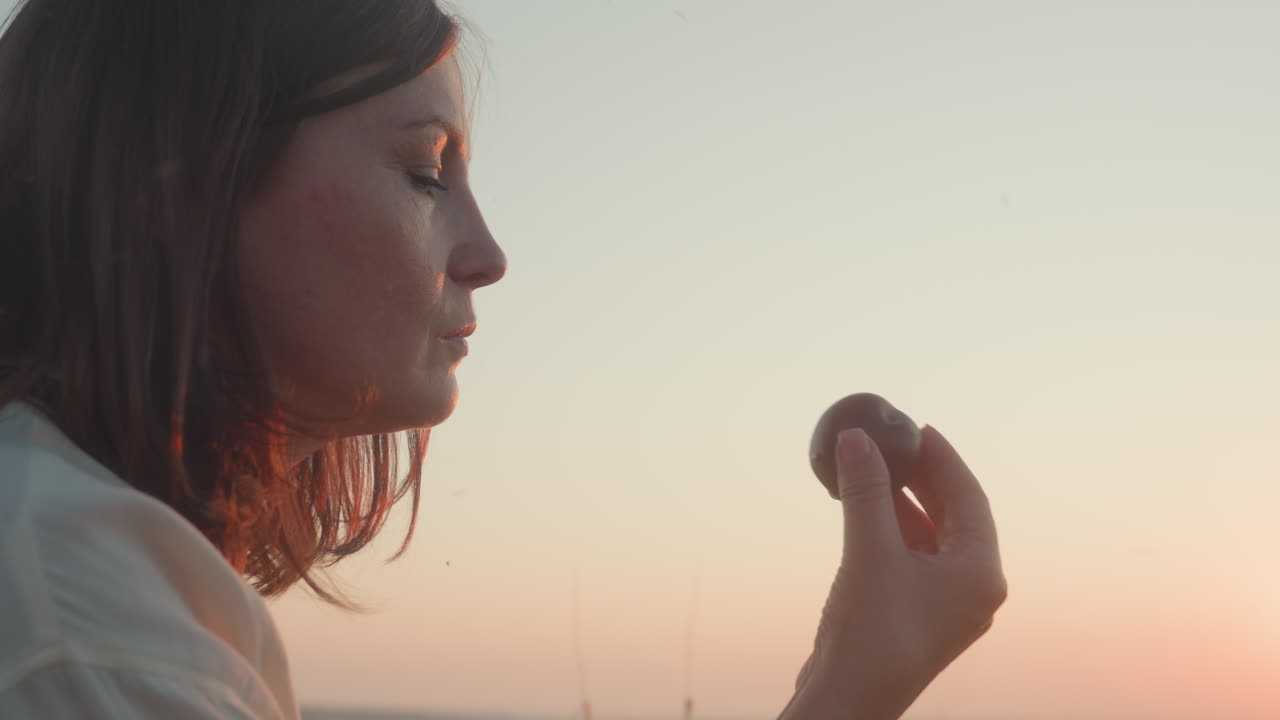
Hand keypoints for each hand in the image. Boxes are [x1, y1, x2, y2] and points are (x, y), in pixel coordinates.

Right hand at [780, 425, 1007, 719]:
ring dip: (904, 502)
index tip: (918, 427)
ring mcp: (945, 606)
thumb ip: (867, 490)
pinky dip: (892, 529)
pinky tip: (866, 510)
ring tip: (875, 469)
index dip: (943, 457)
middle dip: (925, 477)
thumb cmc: (871, 631)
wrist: (848, 700)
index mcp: (980, 574)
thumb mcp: (870, 549)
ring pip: (931, 537)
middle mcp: (972, 589)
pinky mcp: (916, 616)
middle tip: (896, 443)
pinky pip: (912, 558)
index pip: (970, 497)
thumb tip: (857, 438)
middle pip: (955, 515)